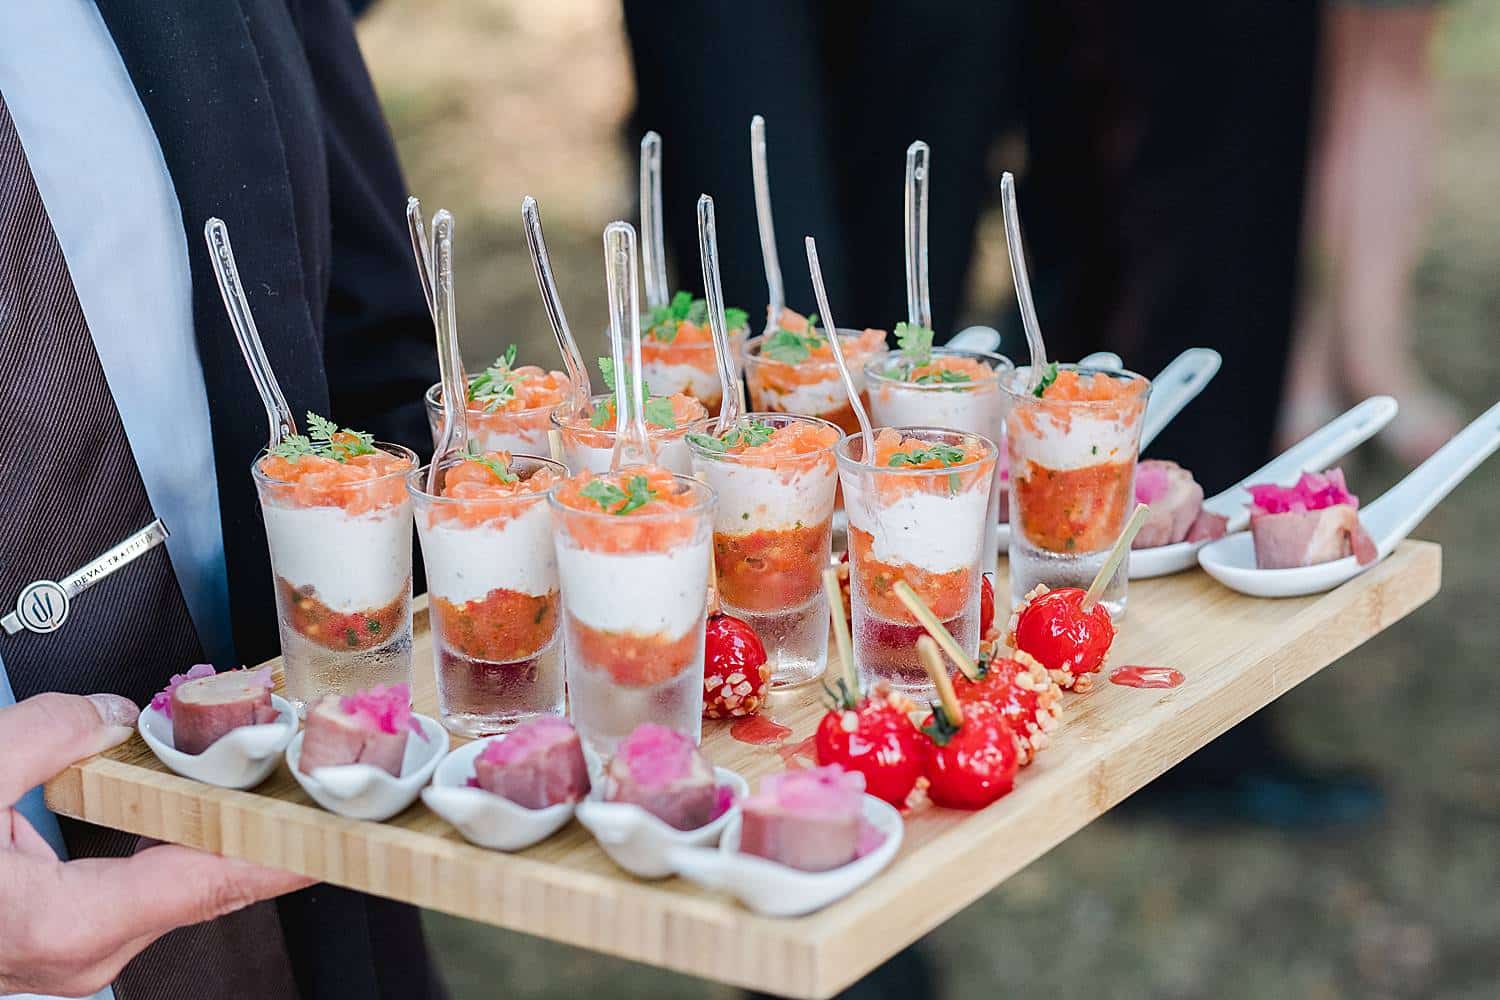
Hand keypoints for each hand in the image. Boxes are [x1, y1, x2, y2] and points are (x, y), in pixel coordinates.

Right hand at [0, 692, 311, 996]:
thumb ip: (45, 736)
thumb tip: (111, 712)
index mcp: (68, 922)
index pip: (213, 882)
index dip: (286, 850)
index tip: (341, 828)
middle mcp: (83, 950)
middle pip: (208, 880)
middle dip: (264, 821)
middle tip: (312, 772)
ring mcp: (75, 950)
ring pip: (178, 884)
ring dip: (219, 829)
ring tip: (267, 775)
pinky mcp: (63, 937)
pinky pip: (145, 887)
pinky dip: (175, 842)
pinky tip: (195, 804)